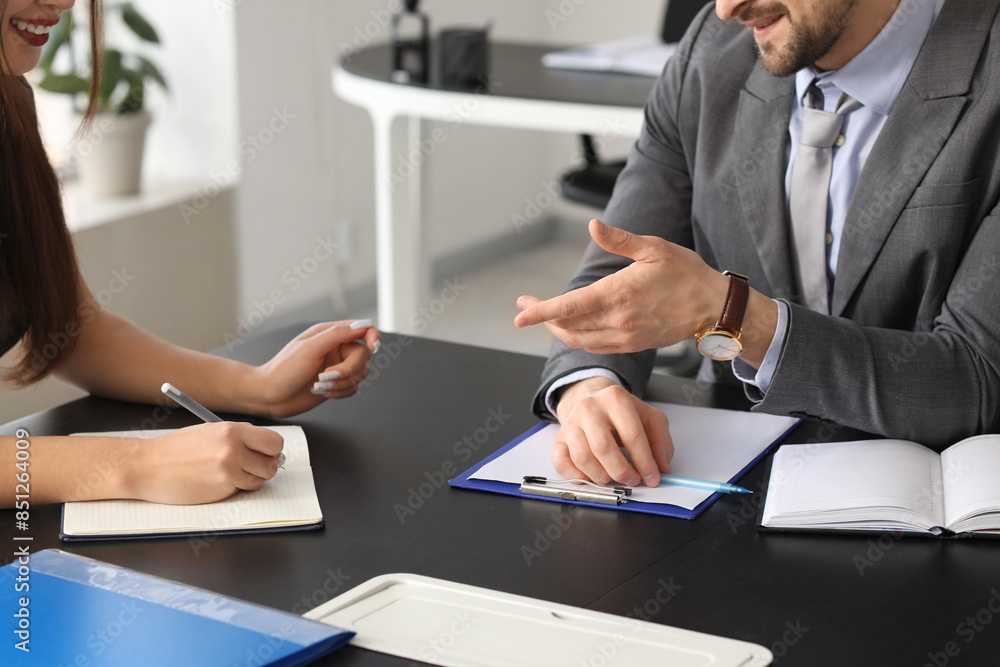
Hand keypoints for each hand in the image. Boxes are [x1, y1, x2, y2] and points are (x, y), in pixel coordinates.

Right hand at [127, 422, 284, 504]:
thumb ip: (241, 437)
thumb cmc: (177, 449)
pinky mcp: (221, 490)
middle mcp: (233, 450)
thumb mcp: (211, 431)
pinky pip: (242, 489)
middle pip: (272, 463)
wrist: (147, 466)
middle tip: (252, 464)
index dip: (272, 449)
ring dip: (250, 478)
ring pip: (260, 479)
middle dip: (266, 465)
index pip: (274, 441)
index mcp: (232, 431)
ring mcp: (228, 472)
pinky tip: (216, 480)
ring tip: (228, 471)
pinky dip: (236, 487)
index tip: (266, 452)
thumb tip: (268, 448)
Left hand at [247, 320, 380, 417]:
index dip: (372, 337)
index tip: (374, 347)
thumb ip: (338, 335)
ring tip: (320, 385)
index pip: (362, 329)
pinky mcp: (336, 384)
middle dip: (348, 370)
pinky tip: (322, 392)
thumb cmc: (283, 370)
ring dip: (342, 383)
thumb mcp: (310, 348)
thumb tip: (362, 326)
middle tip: (327, 375)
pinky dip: (340, 393)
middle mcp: (336, 349)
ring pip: (360, 374)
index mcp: (330, 334)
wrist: (270, 395)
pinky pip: (353, 388)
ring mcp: (337, 367)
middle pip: (363, 356)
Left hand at [514, 219, 727, 353]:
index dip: (541, 311)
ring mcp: (624, 336)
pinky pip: (596, 346)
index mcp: (618, 294)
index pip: (569, 307)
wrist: (713, 308)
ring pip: (578, 339)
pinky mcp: (632, 344)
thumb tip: (593, 225)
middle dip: (542, 318)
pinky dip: (578, 337)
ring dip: (558, 329)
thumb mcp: (653, 248)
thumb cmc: (686, 273)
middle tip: (525, 306)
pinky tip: (573, 326)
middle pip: (567, 327)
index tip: (520, 315)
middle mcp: (618, 320)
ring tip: (545, 315)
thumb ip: (619, 240)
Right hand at [553, 377, 672, 486]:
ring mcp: (571, 423)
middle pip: (603, 447)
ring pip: (582, 458)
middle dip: (622, 471)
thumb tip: (662, 468)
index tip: (652, 477)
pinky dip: (577, 476)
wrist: (591, 399)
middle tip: (633, 480)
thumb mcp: (649, 417)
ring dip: (601, 476)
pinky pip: (561, 463)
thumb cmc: (621, 412)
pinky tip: (592, 476)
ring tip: (614, 478)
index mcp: (615, 398)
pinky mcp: (559, 439)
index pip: (631, 434)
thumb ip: (661, 442)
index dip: (644, 461)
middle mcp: (589, 408)